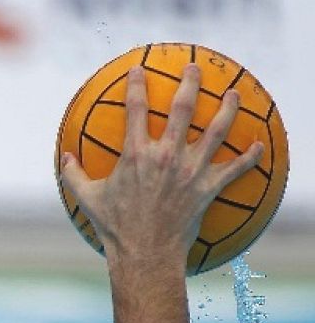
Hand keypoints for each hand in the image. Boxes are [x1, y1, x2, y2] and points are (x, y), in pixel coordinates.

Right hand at [60, 63, 264, 267]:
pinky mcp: (208, 187)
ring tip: (233, 94)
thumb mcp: (87, 198)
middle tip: (193, 68)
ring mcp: (190, 170)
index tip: (138, 69)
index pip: (135, 108)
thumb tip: (64, 156)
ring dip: (228, 108)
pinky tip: (258, 145)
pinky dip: (250, 157)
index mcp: (136, 155)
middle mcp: (166, 156)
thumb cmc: (114, 227)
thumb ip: (73, 174)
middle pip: (183, 107)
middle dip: (190, 82)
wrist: (144, 253)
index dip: (136, 84)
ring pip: (217, 130)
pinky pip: (236, 168)